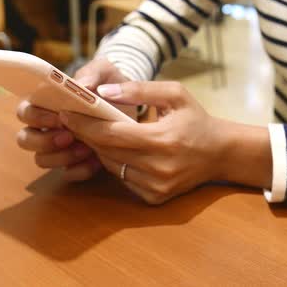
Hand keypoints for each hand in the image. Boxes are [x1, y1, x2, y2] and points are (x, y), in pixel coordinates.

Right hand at [16, 58, 133, 180]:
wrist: (131, 101)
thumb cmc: (109, 82)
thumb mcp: (104, 71)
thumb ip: (92, 73)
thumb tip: (82, 85)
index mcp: (46, 103)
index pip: (24, 111)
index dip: (35, 117)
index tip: (59, 117)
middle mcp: (47, 126)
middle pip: (25, 139)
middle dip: (43, 141)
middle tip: (69, 136)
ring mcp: (59, 147)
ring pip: (41, 160)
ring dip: (61, 157)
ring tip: (86, 148)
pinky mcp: (75, 163)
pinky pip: (68, 173)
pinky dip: (81, 169)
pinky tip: (97, 161)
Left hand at [58, 81, 272, 204]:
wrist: (220, 153)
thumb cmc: (196, 119)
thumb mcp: (175, 94)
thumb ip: (140, 89)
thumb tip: (103, 92)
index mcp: (163, 139)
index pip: (112, 134)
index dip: (85, 124)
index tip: (67, 112)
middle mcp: (159, 167)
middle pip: (107, 151)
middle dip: (86, 135)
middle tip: (71, 120)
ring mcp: (156, 186)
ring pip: (112, 166)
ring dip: (99, 149)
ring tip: (91, 132)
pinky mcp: (155, 197)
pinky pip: (123, 179)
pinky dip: (116, 163)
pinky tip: (116, 150)